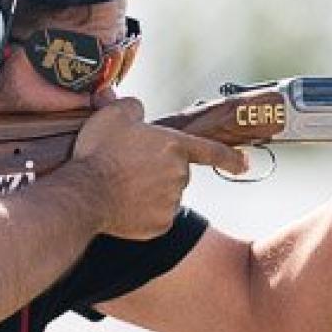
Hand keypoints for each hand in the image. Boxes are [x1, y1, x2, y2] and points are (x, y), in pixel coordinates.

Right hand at [71, 97, 248, 239]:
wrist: (86, 194)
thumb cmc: (99, 153)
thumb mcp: (112, 116)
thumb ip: (132, 107)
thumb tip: (137, 109)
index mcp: (175, 147)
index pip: (212, 151)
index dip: (231, 158)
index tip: (246, 163)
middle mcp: (180, 175)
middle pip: (176, 173)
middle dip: (158, 171)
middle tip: (129, 168)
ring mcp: (172, 203)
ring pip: (166, 196)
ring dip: (150, 192)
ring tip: (121, 186)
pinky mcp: (161, 225)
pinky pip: (156, 217)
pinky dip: (143, 213)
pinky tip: (124, 205)